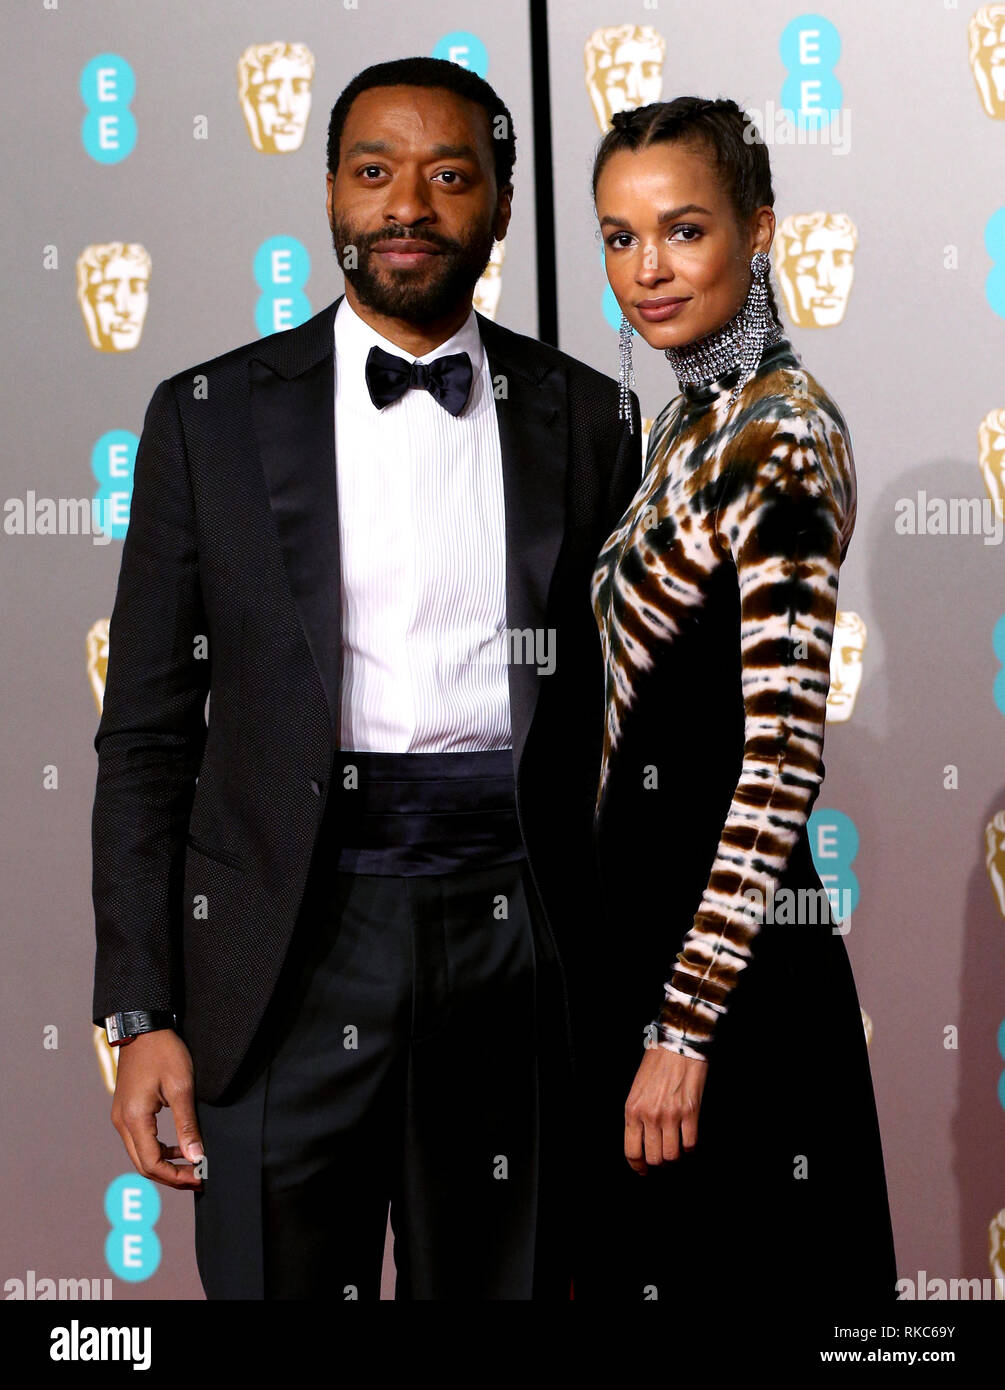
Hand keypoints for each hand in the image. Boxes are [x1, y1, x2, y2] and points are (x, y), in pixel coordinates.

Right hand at [110, 1030, 204, 1189]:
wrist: (143, 1028)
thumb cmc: (163, 1053)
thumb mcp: (181, 1087)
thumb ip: (187, 1125)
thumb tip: (196, 1156)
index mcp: (134, 1119)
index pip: (152, 1164)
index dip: (176, 1176)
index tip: (199, 1177)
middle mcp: (122, 1122)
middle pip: (143, 1164)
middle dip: (170, 1176)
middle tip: (197, 1177)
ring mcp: (121, 1117)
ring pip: (140, 1154)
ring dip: (164, 1164)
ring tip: (191, 1164)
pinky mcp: (125, 1111)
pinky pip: (139, 1140)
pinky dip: (158, 1150)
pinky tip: (177, 1147)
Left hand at [624, 1044, 708, 1172]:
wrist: (677, 1044)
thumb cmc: (656, 1063)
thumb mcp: (636, 1088)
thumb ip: (637, 1114)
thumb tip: (642, 1138)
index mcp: (632, 1109)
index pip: (631, 1151)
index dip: (637, 1166)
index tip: (643, 1171)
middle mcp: (649, 1116)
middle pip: (653, 1158)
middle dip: (658, 1161)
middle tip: (662, 1155)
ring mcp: (671, 1115)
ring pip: (672, 1155)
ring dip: (675, 1155)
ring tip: (675, 1146)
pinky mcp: (691, 1112)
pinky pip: (691, 1143)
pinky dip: (690, 1146)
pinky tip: (688, 1138)